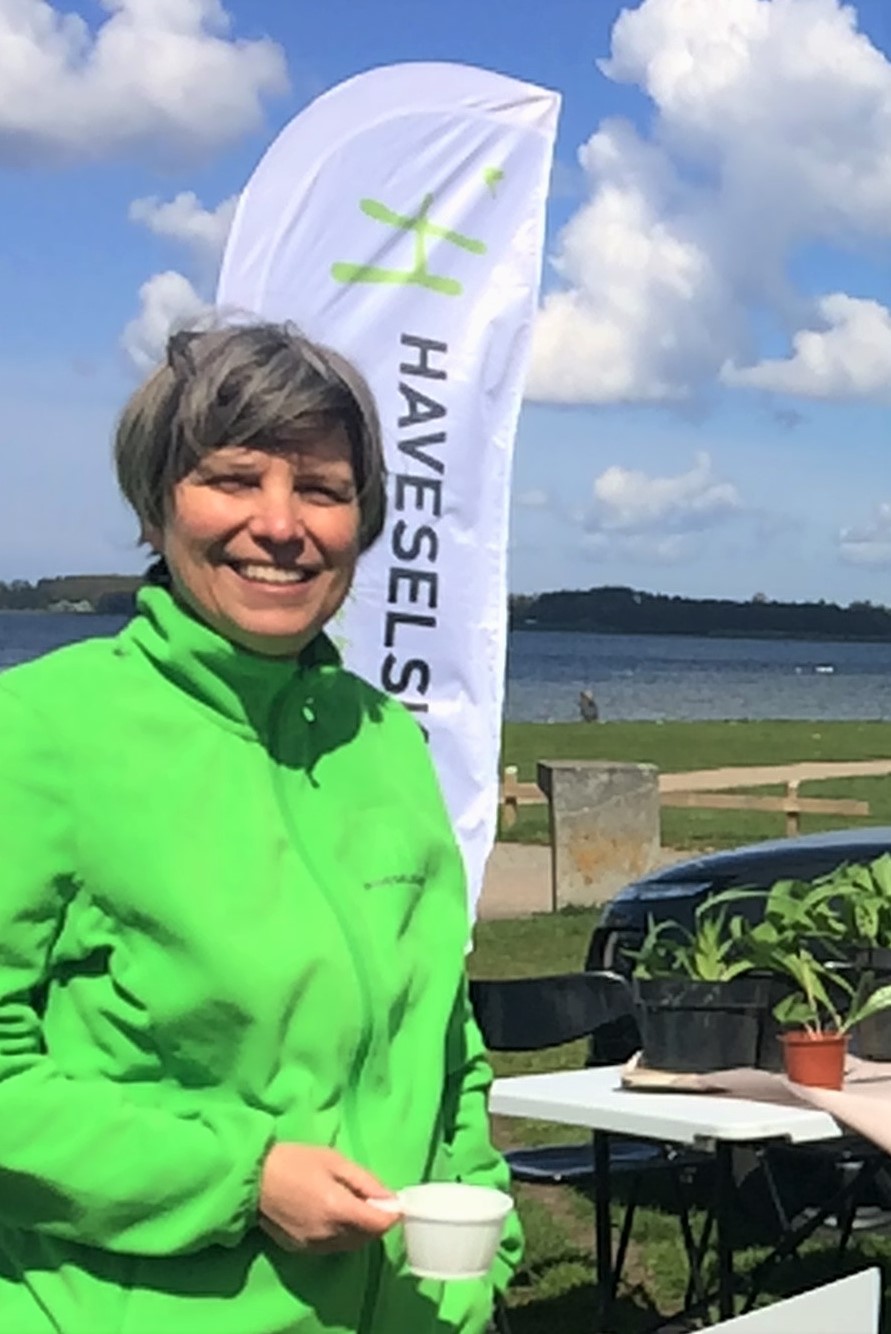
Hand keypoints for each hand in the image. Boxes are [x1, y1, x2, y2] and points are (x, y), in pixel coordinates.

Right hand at [259, 1143, 400, 1252]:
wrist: (252, 1178)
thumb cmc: (294, 1161)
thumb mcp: (334, 1161)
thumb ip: (365, 1182)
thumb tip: (391, 1199)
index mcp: (337, 1210)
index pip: (379, 1225)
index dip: (391, 1214)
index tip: (392, 1201)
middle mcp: (328, 1235)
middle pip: (367, 1237)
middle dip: (375, 1221)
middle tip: (370, 1197)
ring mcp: (314, 1246)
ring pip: (351, 1244)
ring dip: (359, 1229)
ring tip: (350, 1203)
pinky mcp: (302, 1250)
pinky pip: (333, 1246)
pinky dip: (341, 1234)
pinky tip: (332, 1214)